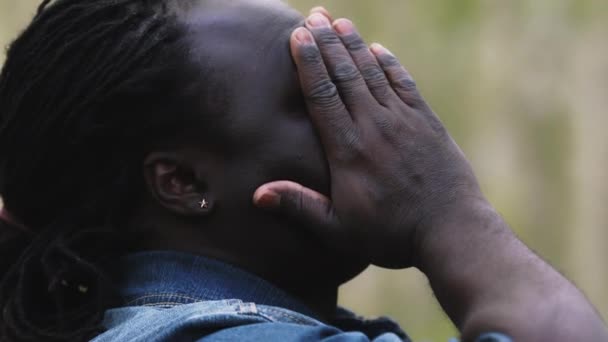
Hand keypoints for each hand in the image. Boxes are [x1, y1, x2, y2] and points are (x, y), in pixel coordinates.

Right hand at [254, 9, 485, 268]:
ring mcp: (403, 122)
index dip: (308, 63)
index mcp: (348, 150)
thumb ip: (300, 206)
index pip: (323, 95)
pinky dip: (390, 65)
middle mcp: (374, 127)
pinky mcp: (427, 123)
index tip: (297, 35)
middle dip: (327, 43)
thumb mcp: (339, 230)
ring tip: (339, 22)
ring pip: (373, 74)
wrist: (451, 231)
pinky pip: (404, 85)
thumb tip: (257, 195)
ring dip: (355, 46)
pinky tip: (378, 50)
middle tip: (314, 16)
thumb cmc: (391, 235)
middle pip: (345, 75)